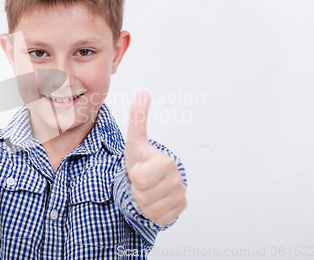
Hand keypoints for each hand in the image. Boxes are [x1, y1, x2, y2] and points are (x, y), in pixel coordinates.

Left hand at [125, 91, 186, 225]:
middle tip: (141, 181)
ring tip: (146, 190)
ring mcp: (180, 195)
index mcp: (166, 161)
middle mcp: (177, 179)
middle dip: (137, 190)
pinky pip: (158, 219)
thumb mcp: (134, 141)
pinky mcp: (179, 210)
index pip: (139, 178)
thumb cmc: (140, 159)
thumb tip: (143, 93)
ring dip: (143, 202)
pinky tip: (154, 201)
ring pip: (150, 209)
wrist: (148, 179)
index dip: (133, 176)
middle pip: (143, 195)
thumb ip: (137, 118)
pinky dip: (151, 213)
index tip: (138, 168)